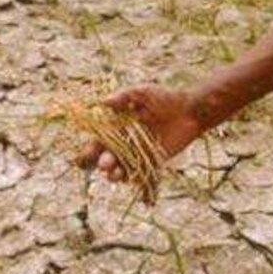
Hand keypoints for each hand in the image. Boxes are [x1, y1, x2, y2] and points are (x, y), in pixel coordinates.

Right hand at [74, 84, 203, 183]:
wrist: (190, 110)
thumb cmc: (165, 98)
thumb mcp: (143, 92)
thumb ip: (123, 96)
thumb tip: (102, 102)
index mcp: (118, 127)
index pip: (99, 142)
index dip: (89, 151)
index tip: (82, 159)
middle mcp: (125, 142)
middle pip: (108, 158)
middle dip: (104, 163)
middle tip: (104, 165)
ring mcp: (139, 153)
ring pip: (122, 168)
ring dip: (116, 173)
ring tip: (116, 174)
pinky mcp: (154, 161)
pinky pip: (141, 174)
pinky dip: (135, 180)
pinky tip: (130, 180)